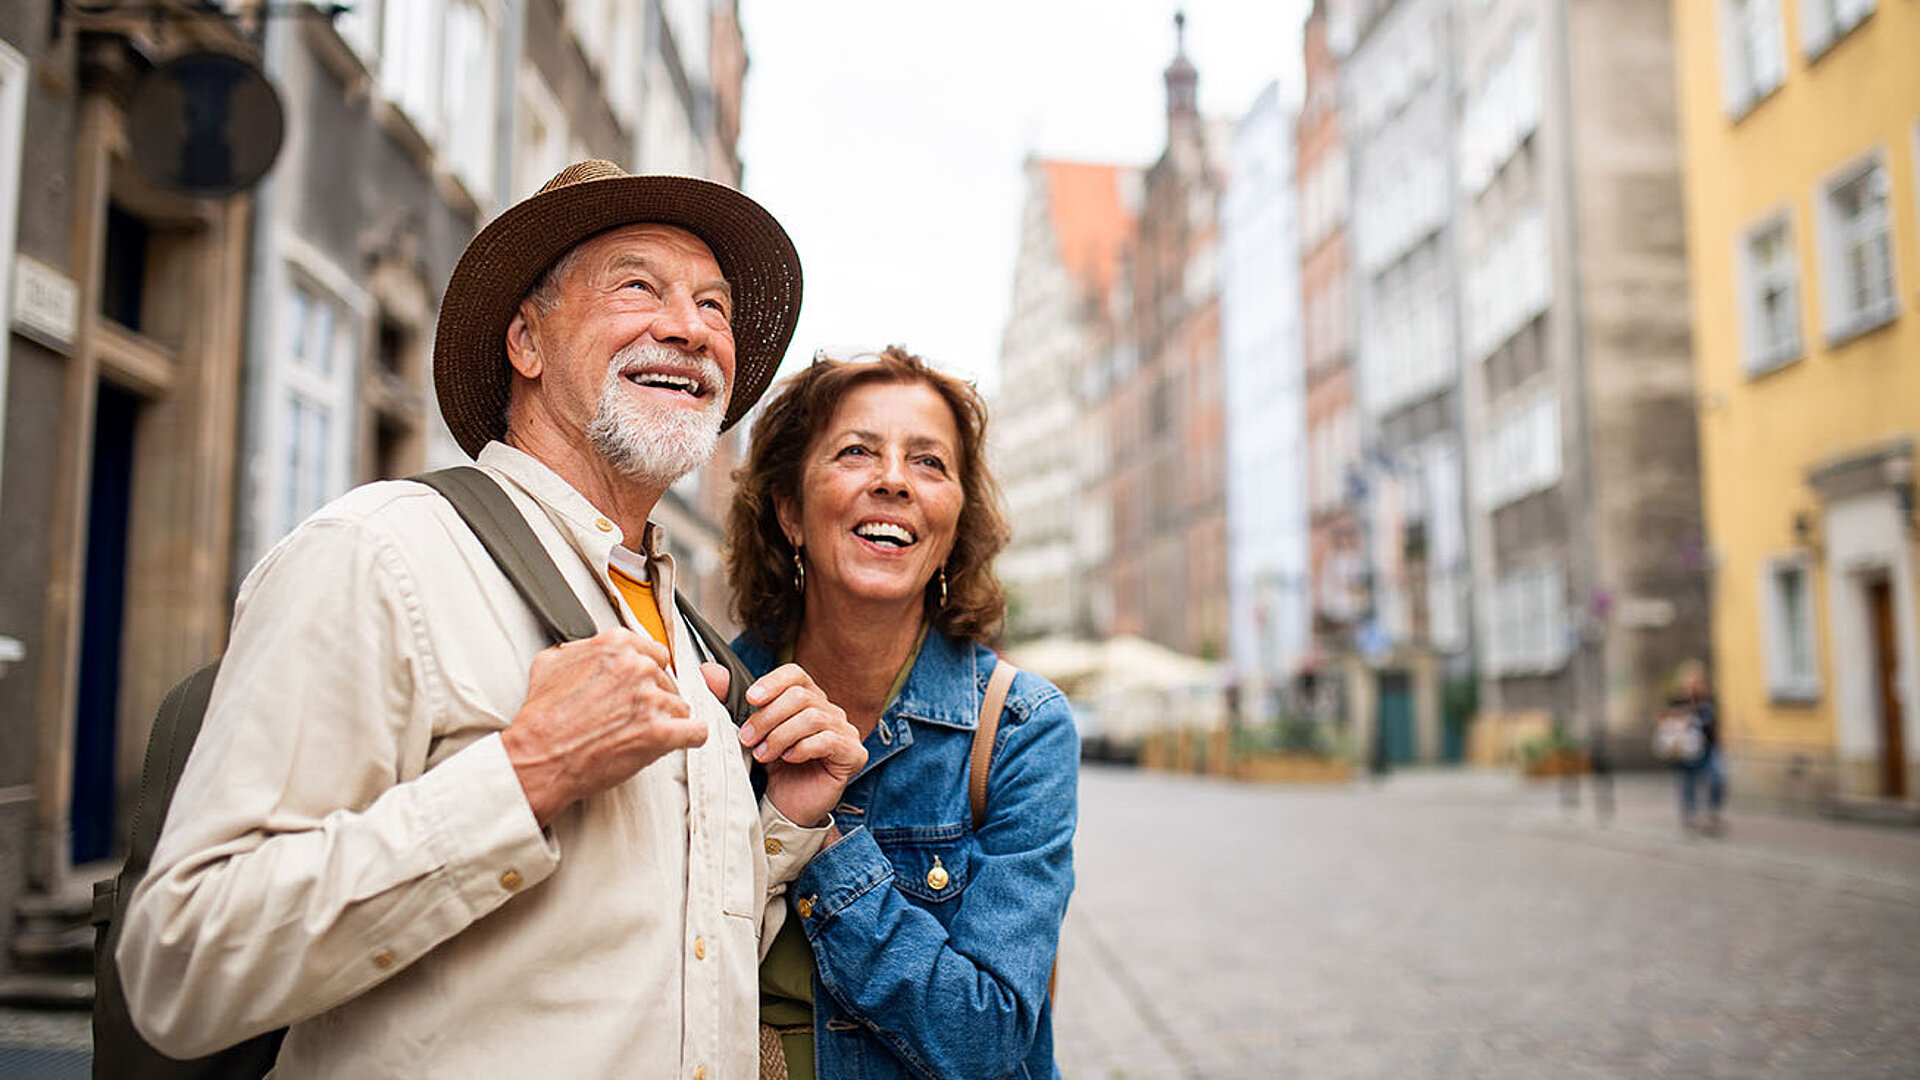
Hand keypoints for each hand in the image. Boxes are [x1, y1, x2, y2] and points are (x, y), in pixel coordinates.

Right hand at [503, 628, 708, 824]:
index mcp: (616, 645)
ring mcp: (651, 700)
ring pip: (681, 706)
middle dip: (654, 698)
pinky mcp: (660, 733)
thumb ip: (580, 648)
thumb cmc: (542, 717)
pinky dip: (691, 737)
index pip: (654, 653)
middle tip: (632, 716)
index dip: (647, 674)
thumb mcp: (550, 662)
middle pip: (668, 680)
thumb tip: (589, 647)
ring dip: (667, 720)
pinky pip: (697, 732)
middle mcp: (637, 667)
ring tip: (640, 734)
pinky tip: (680, 740)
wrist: (538, 757)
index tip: (641, 687)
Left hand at [703, 662, 864, 827]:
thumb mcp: (750, 732)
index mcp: (809, 700)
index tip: (751, 699)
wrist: (785, 808)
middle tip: (748, 739)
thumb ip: (730, 701)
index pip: (796, 675)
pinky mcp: (853, 754)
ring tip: (764, 754)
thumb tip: (709, 671)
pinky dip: (801, 748)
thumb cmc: (774, 770)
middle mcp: (831, 711)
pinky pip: (827, 740)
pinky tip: (789, 759)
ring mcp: (846, 732)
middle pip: (801, 696)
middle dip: (768, 717)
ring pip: (812, 717)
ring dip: (780, 735)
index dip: (773, 682)